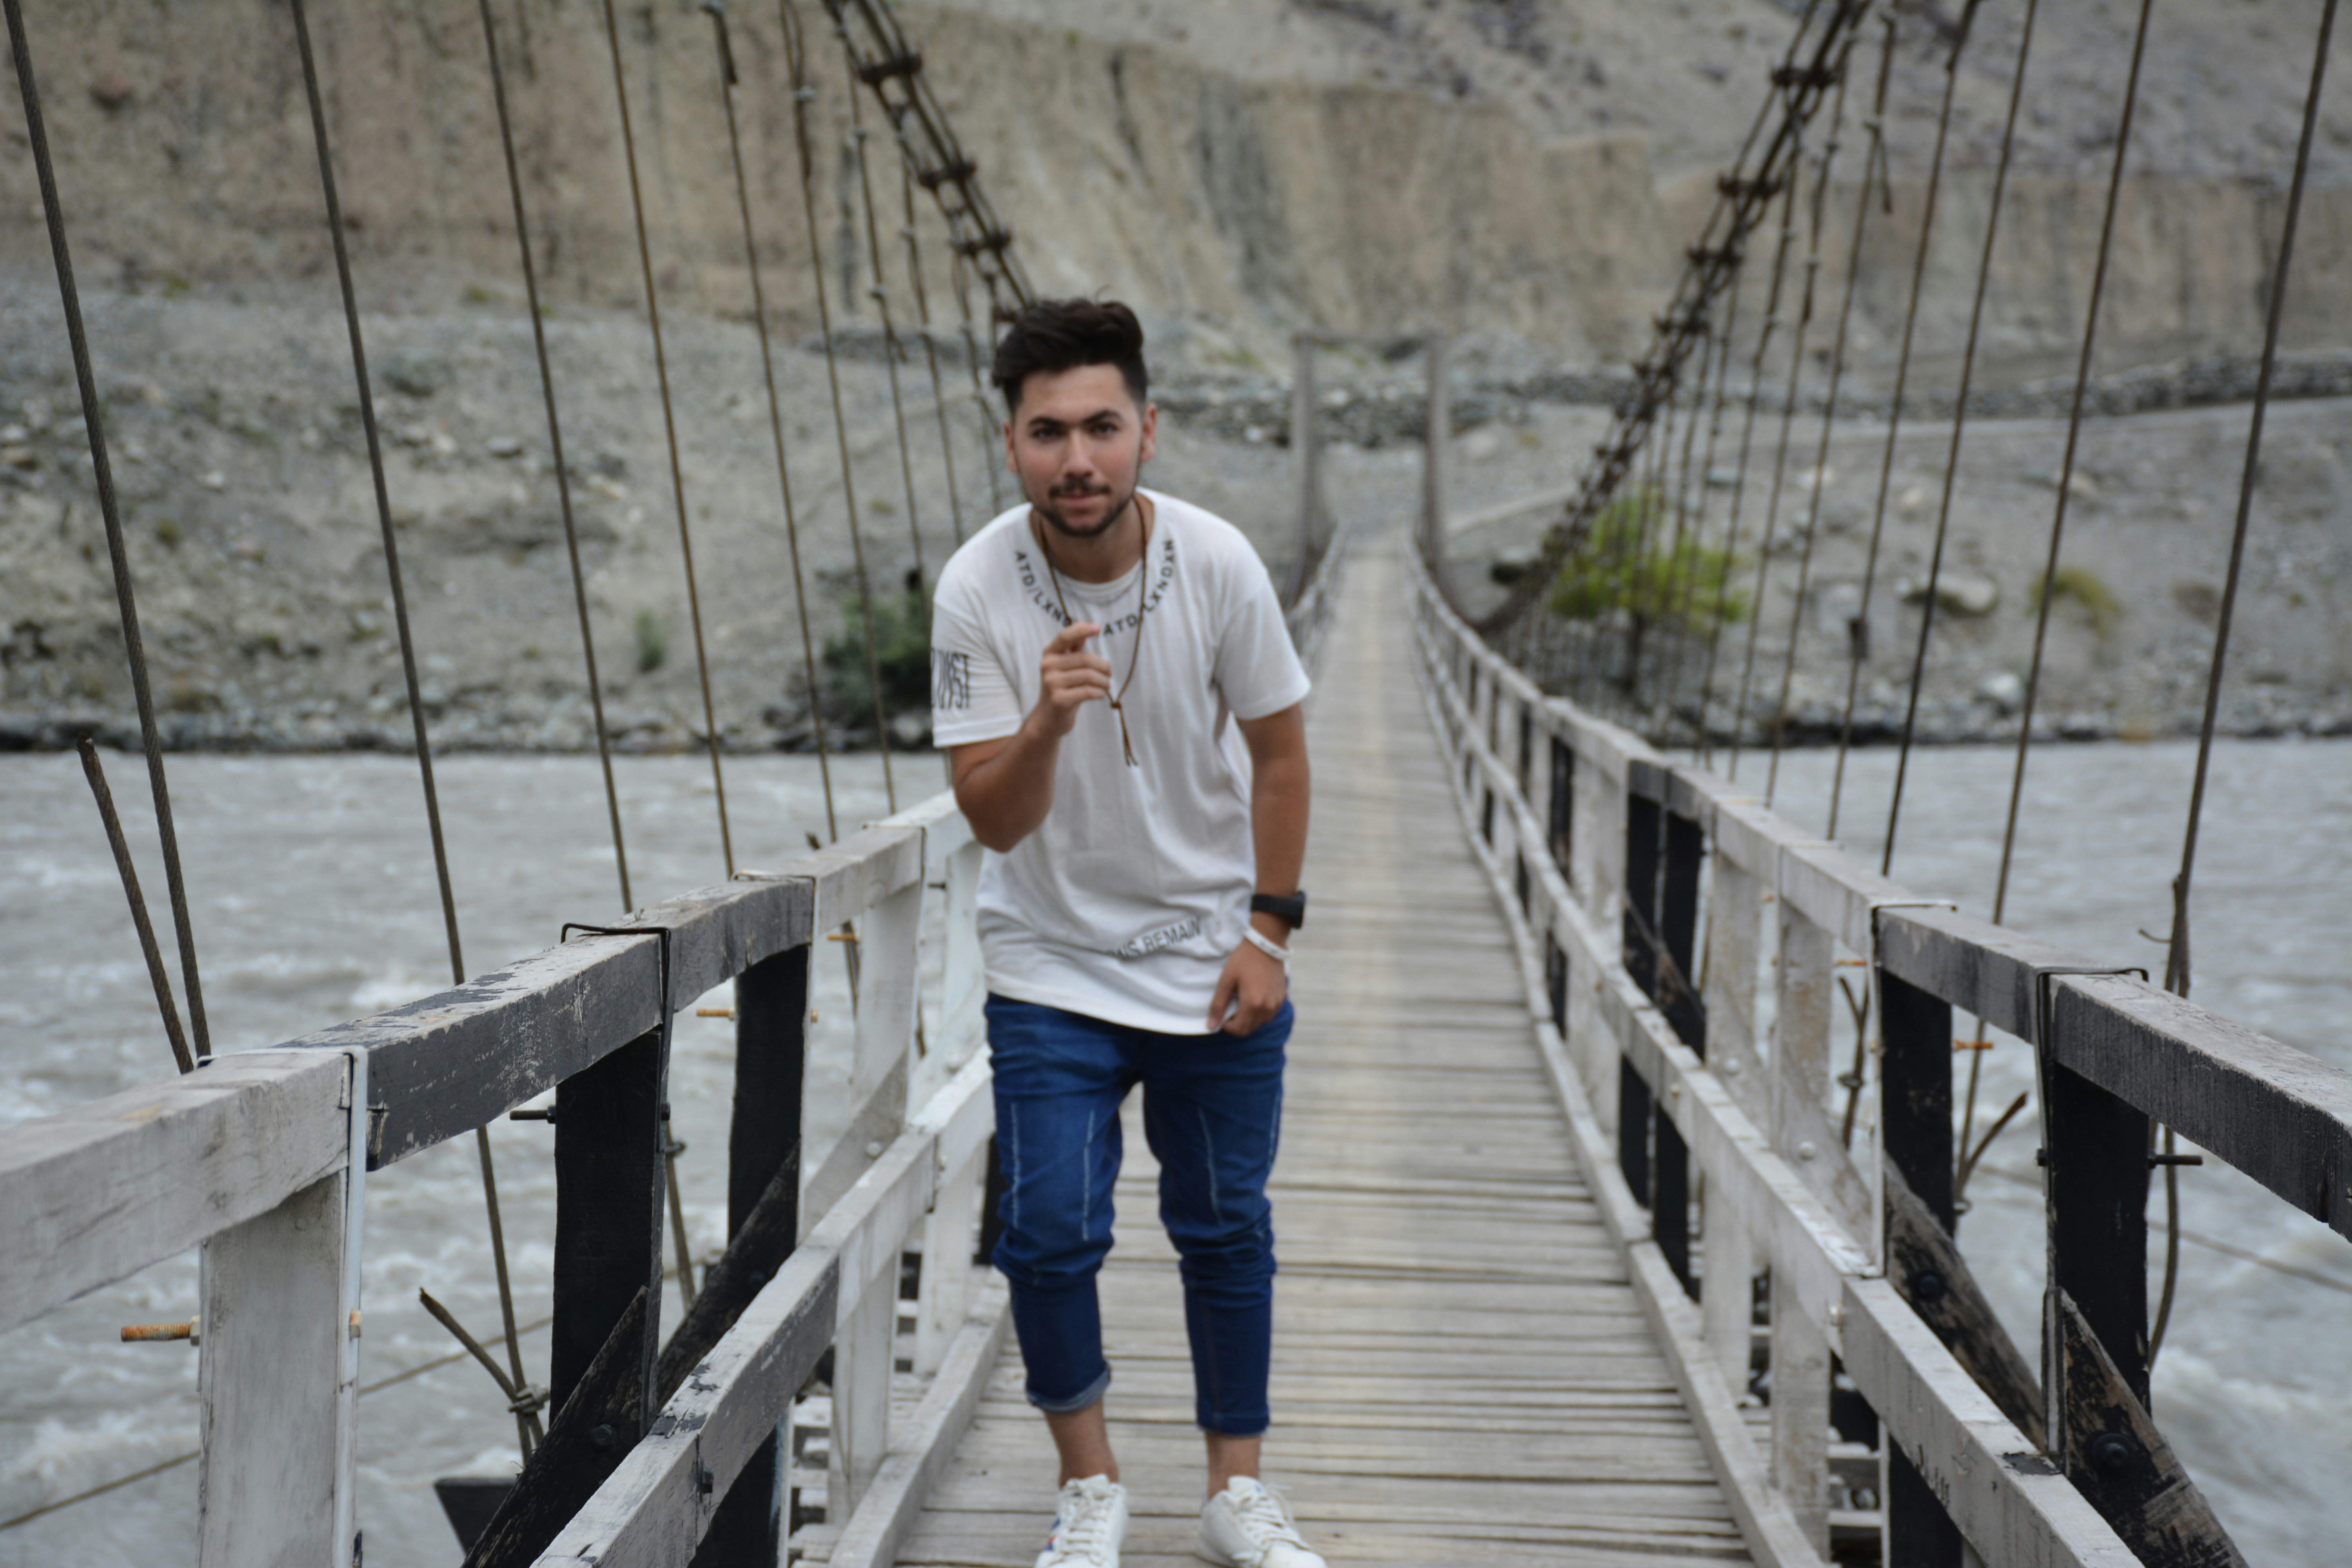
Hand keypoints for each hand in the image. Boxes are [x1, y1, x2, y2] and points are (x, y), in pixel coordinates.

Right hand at [1030, 621, 1111, 738]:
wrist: (1049, 718)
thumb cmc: (1063, 687)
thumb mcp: (1065, 664)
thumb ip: (1074, 646)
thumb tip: (1082, 622)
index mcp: (1049, 654)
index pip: (1065, 636)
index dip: (1082, 630)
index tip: (1098, 628)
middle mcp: (1047, 666)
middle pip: (1086, 659)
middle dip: (1104, 667)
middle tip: (1109, 674)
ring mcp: (1051, 683)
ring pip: (1089, 676)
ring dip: (1105, 681)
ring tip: (1106, 685)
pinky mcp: (1059, 700)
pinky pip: (1089, 691)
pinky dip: (1100, 693)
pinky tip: (1101, 694)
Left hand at [1208, 932, 1286, 1034]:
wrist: (1266, 945)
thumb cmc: (1243, 960)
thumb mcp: (1226, 980)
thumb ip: (1218, 1004)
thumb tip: (1211, 1026)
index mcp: (1252, 1004)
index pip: (1239, 1030)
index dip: (1227, 1026)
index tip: (1223, 1014)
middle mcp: (1267, 1008)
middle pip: (1249, 1029)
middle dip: (1237, 1024)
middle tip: (1231, 1008)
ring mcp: (1276, 1004)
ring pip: (1259, 1023)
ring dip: (1249, 1019)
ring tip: (1242, 1001)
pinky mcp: (1282, 999)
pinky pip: (1269, 1014)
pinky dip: (1259, 1012)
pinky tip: (1254, 997)